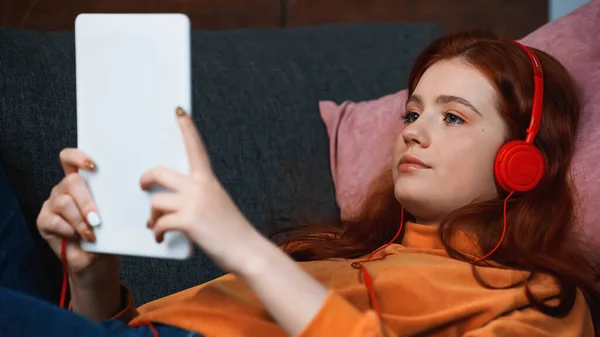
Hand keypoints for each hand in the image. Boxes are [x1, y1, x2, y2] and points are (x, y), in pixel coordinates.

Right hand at [36, 149, 120, 320]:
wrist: (97, 259)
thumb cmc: (107, 233)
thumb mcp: (113, 212)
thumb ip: (112, 197)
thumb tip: (126, 186)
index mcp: (81, 182)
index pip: (70, 158)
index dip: (78, 156)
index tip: (93, 166)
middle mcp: (64, 189)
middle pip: (71, 181)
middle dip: (87, 201)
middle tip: (97, 219)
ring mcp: (52, 204)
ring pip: (64, 202)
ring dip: (80, 219)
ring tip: (91, 233)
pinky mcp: (43, 221)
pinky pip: (54, 220)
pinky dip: (69, 229)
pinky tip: (78, 236)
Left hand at [141, 107, 264, 273]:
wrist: (247, 250)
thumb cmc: (231, 231)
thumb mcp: (217, 204)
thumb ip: (198, 197)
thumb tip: (170, 202)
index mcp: (208, 180)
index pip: (196, 148)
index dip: (187, 128)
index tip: (179, 110)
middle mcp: (201, 187)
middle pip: (160, 172)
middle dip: (146, 179)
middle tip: (143, 186)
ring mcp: (194, 203)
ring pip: (156, 201)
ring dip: (152, 217)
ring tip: (155, 226)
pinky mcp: (189, 221)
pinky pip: (160, 223)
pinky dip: (157, 233)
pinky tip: (160, 239)